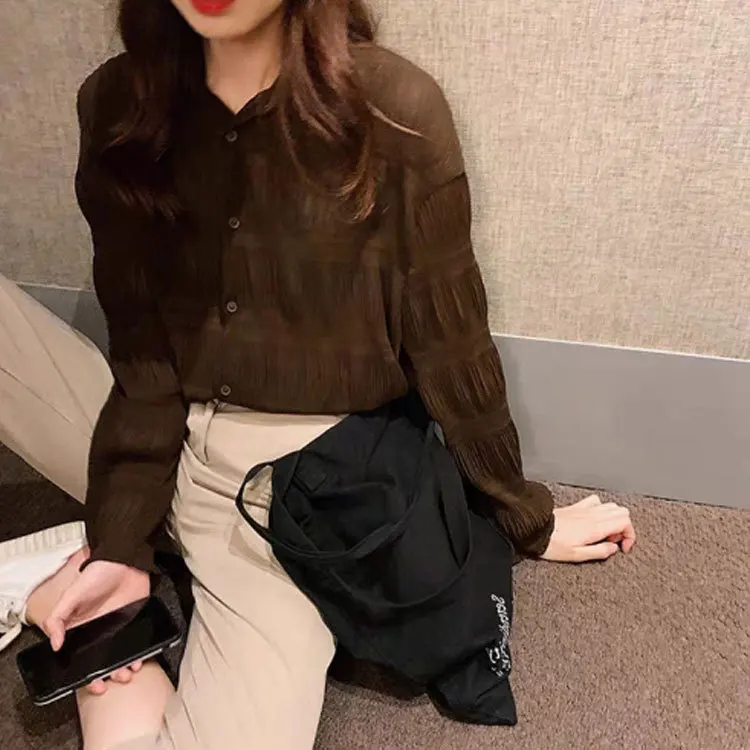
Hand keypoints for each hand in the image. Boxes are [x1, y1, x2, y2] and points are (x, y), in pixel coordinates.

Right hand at [43, 552, 149, 694]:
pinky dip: (140, 653)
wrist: (124, 559)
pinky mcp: (135, 621)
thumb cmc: (97, 574)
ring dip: (125, 667)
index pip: (82, 658)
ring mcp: (119, 628)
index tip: (93, 685)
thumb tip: (54, 644)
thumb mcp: (72, 594)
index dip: (86, 674)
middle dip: (108, 675)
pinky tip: (141, 659)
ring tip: (128, 673)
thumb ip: (59, 618)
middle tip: (114, 680)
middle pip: (103, 661)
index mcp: (81, 628)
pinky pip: (137, 642)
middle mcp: (100, 632)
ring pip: (121, 655)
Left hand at [542, 495, 635, 562]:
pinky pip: (596, 501)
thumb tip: (613, 549)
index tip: (622, 548)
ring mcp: (585, 508)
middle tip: (612, 541)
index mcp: (596, 527)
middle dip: (623, 527)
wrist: (535, 530)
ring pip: (611, 505)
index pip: (626, 521)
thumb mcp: (578, 555)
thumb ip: (599, 552)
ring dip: (614, 519)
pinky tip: (594, 520)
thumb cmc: (553, 545)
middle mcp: (593, 515)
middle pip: (622, 511)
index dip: (630, 535)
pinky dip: (601, 509)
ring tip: (603, 533)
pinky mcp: (576, 506)